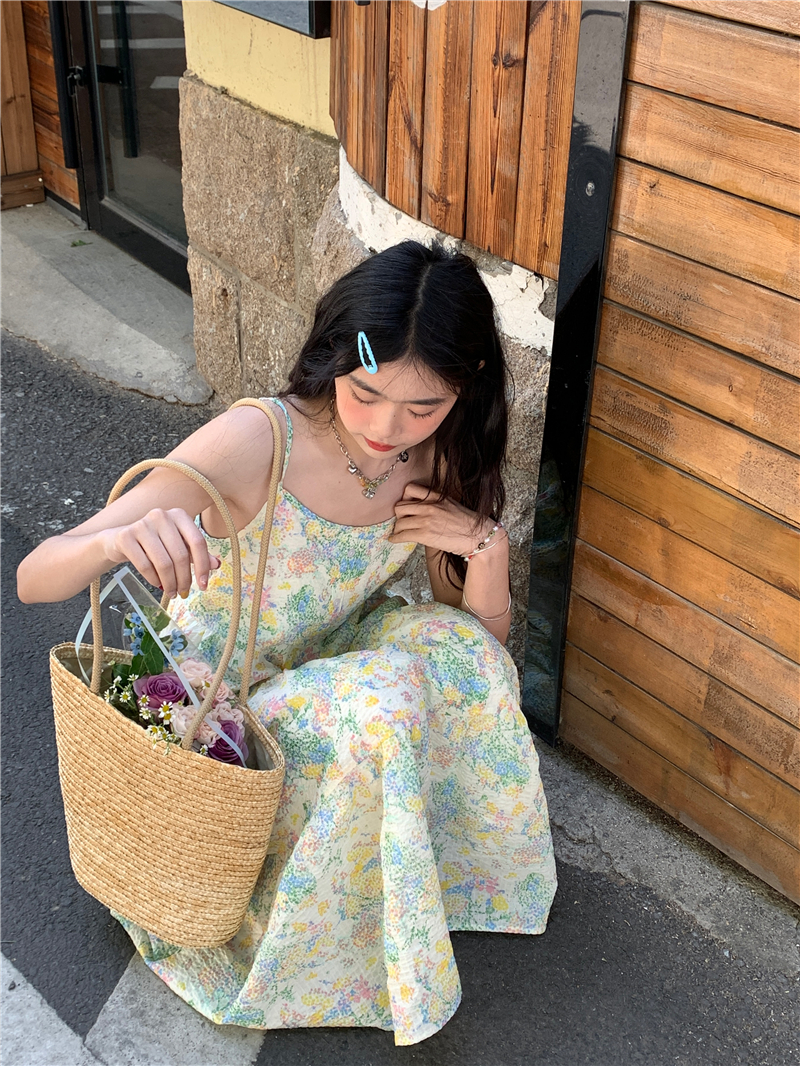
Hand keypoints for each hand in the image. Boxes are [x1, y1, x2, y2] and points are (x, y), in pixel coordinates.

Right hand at [100, 508, 220, 597]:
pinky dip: (154, 579)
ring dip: (170, 583)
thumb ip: (197, 553)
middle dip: (184, 579)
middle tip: (183, 593)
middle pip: (181, 555)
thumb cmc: (155, 544)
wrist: (119, 540)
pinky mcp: (126, 536)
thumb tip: (216, 565)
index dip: (203, 566)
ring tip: (172, 592)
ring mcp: (142, 524)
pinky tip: (157, 584)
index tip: (204, 586)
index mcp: (179, 515)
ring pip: (164, 562)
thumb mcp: (178, 546)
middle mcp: (161, 515)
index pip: (197, 542)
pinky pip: (145, 565)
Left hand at [389, 483, 491, 556]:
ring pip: (399, 522)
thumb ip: (436, 503)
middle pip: (400, 507)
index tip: (407, 506)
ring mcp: (426, 520)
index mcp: (436, 496)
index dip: (405, 498)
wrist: (478, 536)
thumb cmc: (467, 523)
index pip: (410, 489)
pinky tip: (394, 539)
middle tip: (404, 521)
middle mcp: (428, 506)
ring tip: (400, 532)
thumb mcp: (451, 504)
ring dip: (398, 528)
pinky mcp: (425, 535)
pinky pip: (402, 535)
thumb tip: (422, 510)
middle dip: (399, 515)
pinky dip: (395, 538)